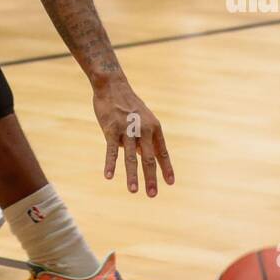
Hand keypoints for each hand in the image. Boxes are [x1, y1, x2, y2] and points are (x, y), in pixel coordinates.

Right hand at [93, 73, 173, 194]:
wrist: (112, 85)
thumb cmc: (127, 104)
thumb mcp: (142, 119)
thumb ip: (144, 138)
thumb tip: (144, 158)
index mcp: (154, 127)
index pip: (162, 152)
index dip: (166, 168)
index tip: (170, 182)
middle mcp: (143, 130)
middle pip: (149, 159)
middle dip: (151, 178)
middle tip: (152, 194)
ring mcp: (128, 130)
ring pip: (131, 157)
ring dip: (133, 176)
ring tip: (133, 191)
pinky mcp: (112, 129)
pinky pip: (112, 150)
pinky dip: (110, 164)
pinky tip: (109, 176)